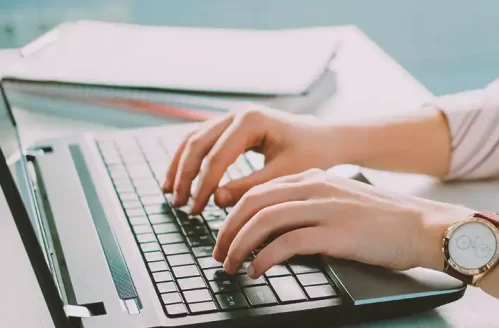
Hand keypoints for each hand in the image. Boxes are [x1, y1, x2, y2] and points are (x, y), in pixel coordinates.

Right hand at [163, 108, 345, 213]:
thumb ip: (250, 186)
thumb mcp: (284, 174)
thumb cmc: (312, 154)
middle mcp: (238, 113)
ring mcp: (233, 116)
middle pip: (198, 143)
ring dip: (180, 166)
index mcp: (252, 120)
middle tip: (179, 204)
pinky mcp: (233, 126)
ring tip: (171, 194)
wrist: (327, 139)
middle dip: (185, 176)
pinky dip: (190, 160)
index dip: (203, 185)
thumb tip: (216, 199)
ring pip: (195, 139)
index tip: (196, 209)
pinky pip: (202, 141)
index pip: (217, 156)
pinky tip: (182, 180)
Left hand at [212, 168, 473, 277]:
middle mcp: (316, 188)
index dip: (234, 213)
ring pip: (264, 221)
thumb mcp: (344, 202)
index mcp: (315, 179)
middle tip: (218, 253)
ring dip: (239, 245)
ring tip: (230, 266)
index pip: (260, 190)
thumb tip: (280, 230)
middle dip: (227, 230)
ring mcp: (326, 209)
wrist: (423, 225)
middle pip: (254, 202)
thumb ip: (313, 206)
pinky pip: (287, 243)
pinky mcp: (337, 233)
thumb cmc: (387, 220)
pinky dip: (264, 258)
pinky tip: (257, 271)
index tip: (225, 235)